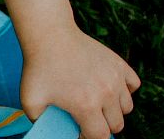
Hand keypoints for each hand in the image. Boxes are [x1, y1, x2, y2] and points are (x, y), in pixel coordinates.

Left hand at [19, 26, 139, 138]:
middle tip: (88, 119)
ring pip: (127, 107)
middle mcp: (106, 94)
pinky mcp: (120, 65)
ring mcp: (116, 78)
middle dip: (102, 126)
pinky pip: (133, 85)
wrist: (50, 36)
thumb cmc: (38, 68)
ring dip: (114, 110)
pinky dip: (125, 90)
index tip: (81, 132)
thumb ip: (39, 120)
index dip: (90, 137)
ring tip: (98, 104)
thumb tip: (48, 129)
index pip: (100, 135)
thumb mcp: (30, 99)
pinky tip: (109, 88)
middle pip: (116, 124)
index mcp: (86, 106)